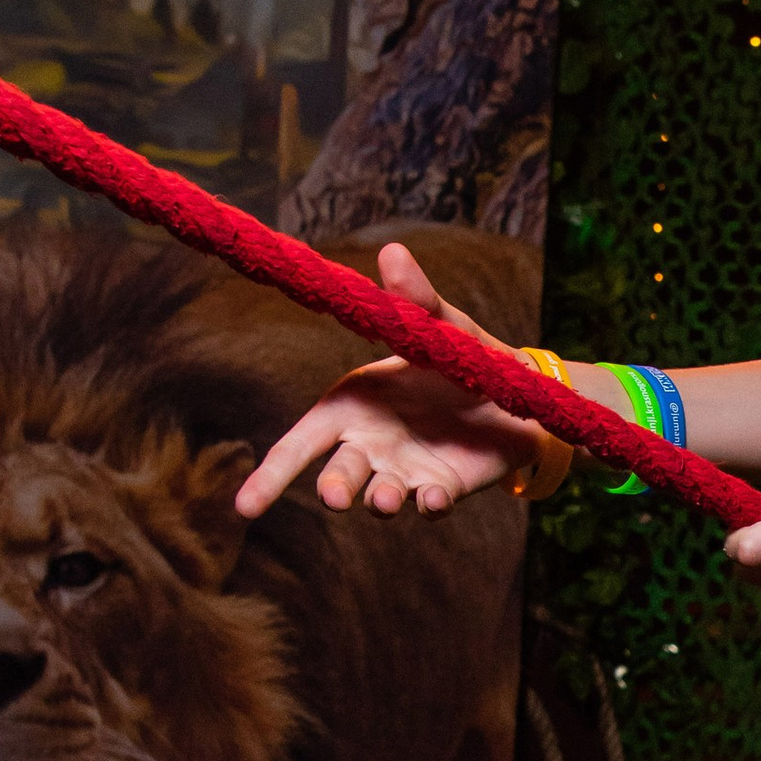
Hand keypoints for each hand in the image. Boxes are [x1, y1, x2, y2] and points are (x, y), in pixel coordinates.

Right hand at [233, 243, 541, 517]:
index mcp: (353, 406)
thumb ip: (416, 300)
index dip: (270, 476)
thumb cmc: (462, 354)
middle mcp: (371, 446)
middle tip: (333, 497)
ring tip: (382, 499)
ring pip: (379, 496)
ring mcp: (405, 472)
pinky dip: (429, 504)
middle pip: (337, 476)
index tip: (242, 508)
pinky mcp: (443, 487)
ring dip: (378, 501)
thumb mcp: (441, 325)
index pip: (300, 445)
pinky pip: (430, 503)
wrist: (518, 390)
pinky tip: (434, 498)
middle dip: (332, 488)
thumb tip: (392, 252)